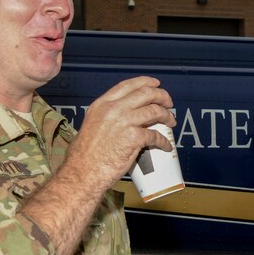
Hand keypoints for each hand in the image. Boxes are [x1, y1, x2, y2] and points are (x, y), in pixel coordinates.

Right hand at [72, 76, 176, 192]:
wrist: (82, 171)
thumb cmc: (86, 155)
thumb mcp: (93, 125)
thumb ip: (109, 117)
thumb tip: (129, 117)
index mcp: (102, 104)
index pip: (127, 85)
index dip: (145, 82)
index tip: (155, 84)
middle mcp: (113, 109)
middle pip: (145, 94)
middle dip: (162, 96)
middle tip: (169, 103)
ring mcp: (123, 122)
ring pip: (154, 111)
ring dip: (167, 116)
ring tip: (171, 122)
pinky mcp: (133, 138)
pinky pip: (155, 136)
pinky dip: (164, 141)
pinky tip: (166, 145)